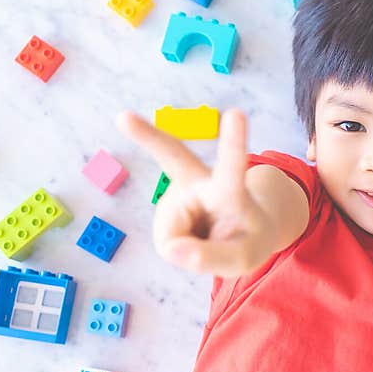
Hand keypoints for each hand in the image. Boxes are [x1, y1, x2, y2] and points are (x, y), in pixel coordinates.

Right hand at [116, 109, 276, 277]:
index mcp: (232, 189)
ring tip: (208, 241)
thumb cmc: (248, 239)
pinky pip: (167, 242)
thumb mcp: (244, 259)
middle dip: (148, 137)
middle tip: (123, 117)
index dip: (234, 143)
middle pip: (173, 157)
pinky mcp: (167, 206)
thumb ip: (213, 258)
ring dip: (189, 251)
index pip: (233, 167)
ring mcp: (179, 192)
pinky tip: (194, 238)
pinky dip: (180, 250)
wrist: (245, 231)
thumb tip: (172, 250)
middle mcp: (202, 183)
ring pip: (171, 238)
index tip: (236, 113)